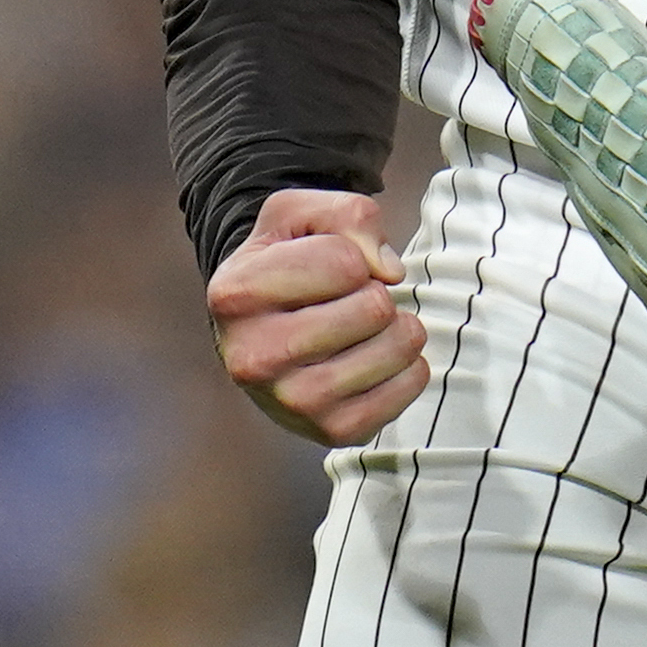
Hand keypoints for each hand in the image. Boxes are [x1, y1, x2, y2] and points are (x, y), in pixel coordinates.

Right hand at [207, 188, 429, 446]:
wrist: (264, 336)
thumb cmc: (284, 266)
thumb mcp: (298, 216)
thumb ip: (347, 214)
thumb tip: (389, 272)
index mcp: (236, 295)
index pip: (344, 262)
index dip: (353, 257)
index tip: (331, 269)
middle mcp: (254, 357)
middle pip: (373, 308)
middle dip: (376, 294)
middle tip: (351, 302)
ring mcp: (292, 402)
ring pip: (396, 346)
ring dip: (398, 328)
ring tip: (368, 328)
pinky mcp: (331, 431)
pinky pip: (410, 386)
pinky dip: (409, 365)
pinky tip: (379, 358)